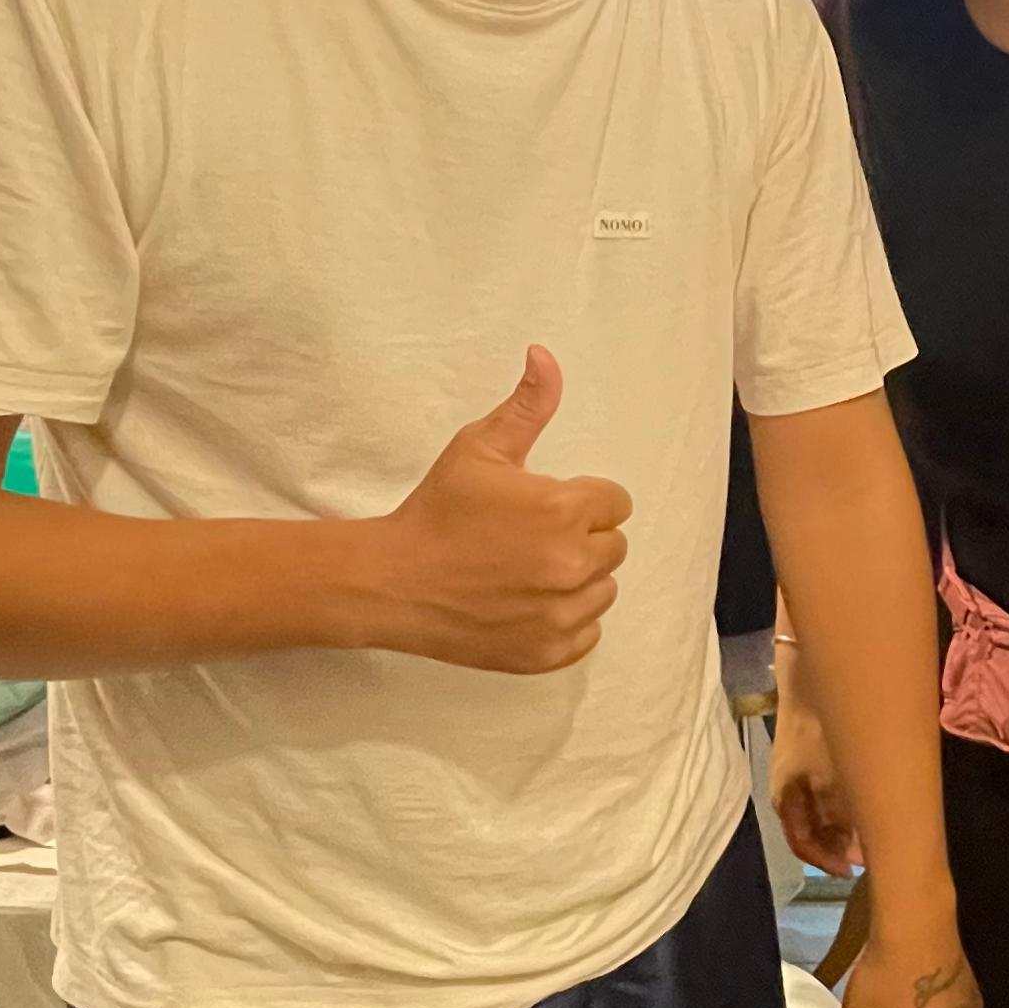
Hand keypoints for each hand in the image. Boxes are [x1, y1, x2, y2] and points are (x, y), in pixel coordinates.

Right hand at [356, 348, 630, 672]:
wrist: (393, 581)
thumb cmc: (436, 511)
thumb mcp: (479, 448)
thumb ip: (526, 406)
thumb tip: (545, 357)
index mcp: (563, 510)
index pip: (615, 502)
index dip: (582, 499)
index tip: (547, 505)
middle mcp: (571, 564)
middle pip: (613, 546)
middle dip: (582, 537)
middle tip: (532, 537)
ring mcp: (561, 614)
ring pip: (604, 590)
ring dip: (578, 579)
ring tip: (528, 570)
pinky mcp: (547, 651)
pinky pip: (588, 633)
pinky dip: (566, 620)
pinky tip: (529, 603)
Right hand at [767, 682, 861, 875]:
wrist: (809, 685)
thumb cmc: (818, 735)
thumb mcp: (831, 780)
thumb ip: (840, 816)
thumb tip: (855, 845)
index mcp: (785, 801)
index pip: (802, 845)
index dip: (826, 862)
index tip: (853, 870)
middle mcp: (788, 792)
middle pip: (811, 831)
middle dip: (838, 847)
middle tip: (868, 855)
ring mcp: (797, 775)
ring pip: (818, 813)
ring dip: (842, 827)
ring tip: (870, 833)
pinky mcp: (809, 758)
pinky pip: (823, 794)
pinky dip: (842, 806)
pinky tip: (863, 802)